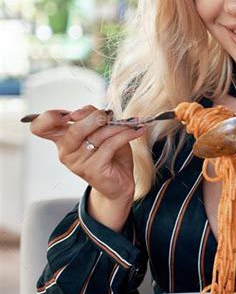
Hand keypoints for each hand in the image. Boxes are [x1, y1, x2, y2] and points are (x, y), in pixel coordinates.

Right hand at [30, 105, 146, 202]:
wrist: (120, 183)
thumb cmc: (110, 154)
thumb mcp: (99, 130)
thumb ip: (92, 117)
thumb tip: (93, 111)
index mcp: (61, 139)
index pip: (40, 126)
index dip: (50, 116)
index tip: (73, 113)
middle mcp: (65, 152)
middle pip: (74, 127)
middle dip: (95, 117)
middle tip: (109, 115)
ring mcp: (77, 162)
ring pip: (97, 135)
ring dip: (117, 127)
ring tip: (131, 124)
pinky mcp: (92, 170)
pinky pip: (111, 144)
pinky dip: (126, 134)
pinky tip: (137, 131)